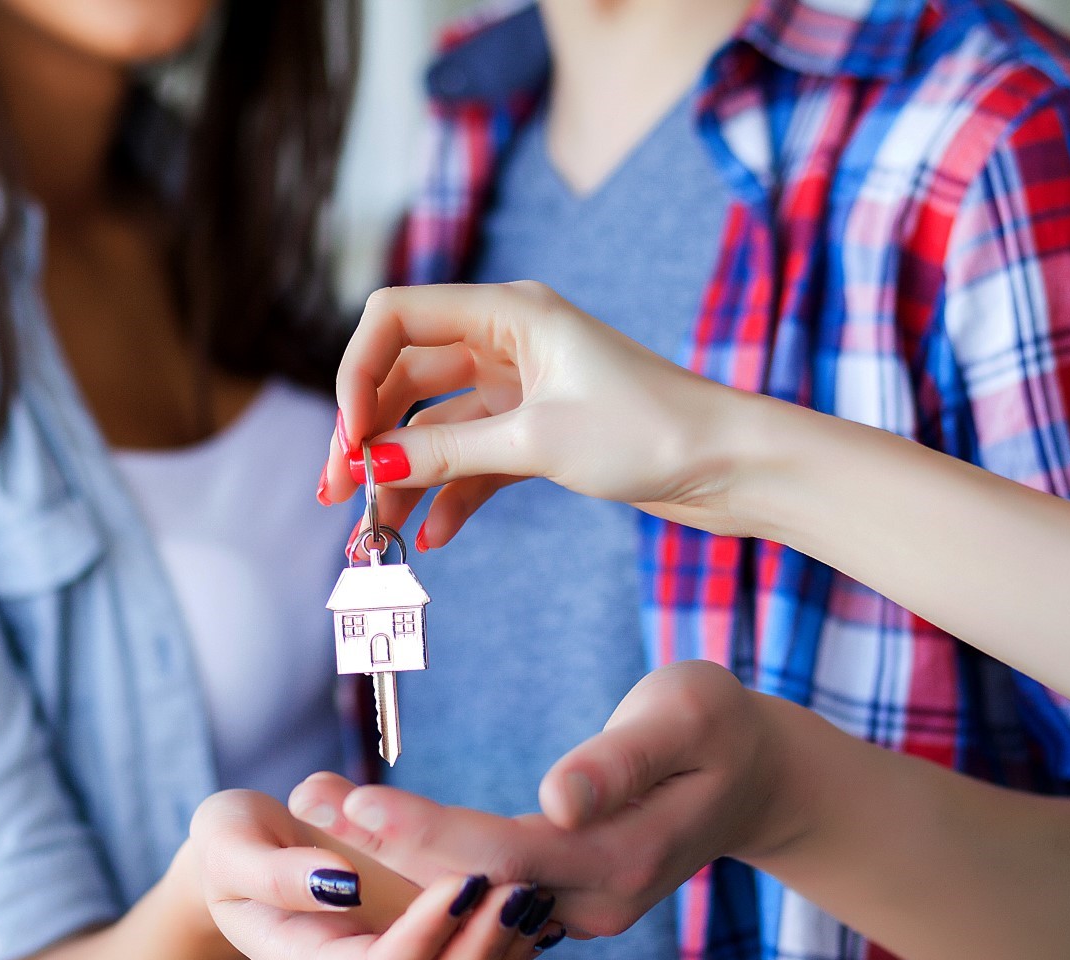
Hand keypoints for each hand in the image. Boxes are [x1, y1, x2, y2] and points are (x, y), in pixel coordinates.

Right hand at [190, 789, 559, 959]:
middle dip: (482, 944)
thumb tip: (339, 884)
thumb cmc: (229, 844)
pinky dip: (506, 942)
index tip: (462, 877)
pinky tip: (529, 899)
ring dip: (505, 948)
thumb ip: (274, 870)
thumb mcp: (228, 840)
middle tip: (518, 886)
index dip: (428, 931)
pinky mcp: (414, 950)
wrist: (240, 858)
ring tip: (534, 892)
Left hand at [289, 662, 814, 937]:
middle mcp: (592, 903)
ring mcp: (574, 910)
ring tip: (315, 798)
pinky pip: (476, 889)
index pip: (506, 856)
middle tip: (307, 792)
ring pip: (466, 894)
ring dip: (387, 854)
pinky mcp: (556, 898)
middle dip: (383, 843)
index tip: (361, 801)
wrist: (753, 776)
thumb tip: (558, 800)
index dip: (430, 834)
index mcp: (623, 858)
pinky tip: (361, 824)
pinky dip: (418, 859)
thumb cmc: (718, 725)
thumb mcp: (685, 714)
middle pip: (470, 883)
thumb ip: (619, 760)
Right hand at [319, 282, 768, 549]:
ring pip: (433, 427)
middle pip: (403, 377)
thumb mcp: (537, 442)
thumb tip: (369, 464)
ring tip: (375, 533)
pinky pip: (470, 459)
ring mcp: (519, 388)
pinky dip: (449, 494)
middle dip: (367, 436)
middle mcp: (506, 341)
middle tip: (337, 494)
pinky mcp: (536, 432)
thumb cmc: (651, 432)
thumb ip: (446, 450)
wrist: (732, 467)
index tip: (347, 438)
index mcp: (507, 313)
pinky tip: (433, 537)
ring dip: (402, 476)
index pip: (396, 317)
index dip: (356, 373)